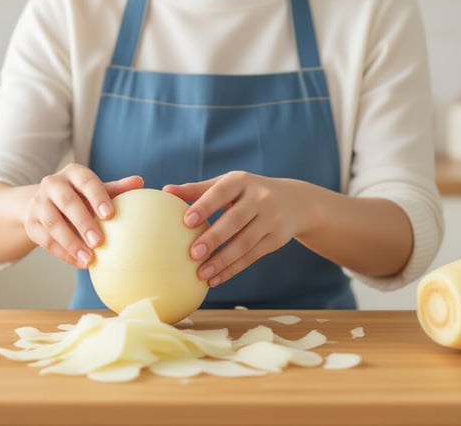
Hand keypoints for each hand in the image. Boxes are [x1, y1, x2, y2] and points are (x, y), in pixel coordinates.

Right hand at [25, 163, 142, 268]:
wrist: (46, 203)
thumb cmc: (81, 196)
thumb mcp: (97, 190)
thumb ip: (117, 189)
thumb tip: (140, 182)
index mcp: (73, 173)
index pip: (86, 181)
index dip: (97, 197)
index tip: (110, 214)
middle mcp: (52, 184)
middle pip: (67, 202)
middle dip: (83, 222)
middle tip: (99, 241)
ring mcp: (39, 203)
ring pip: (53, 223)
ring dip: (71, 242)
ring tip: (89, 258)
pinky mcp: (31, 223)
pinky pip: (45, 240)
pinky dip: (63, 253)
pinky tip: (80, 263)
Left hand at [163, 171, 310, 286]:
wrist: (295, 201)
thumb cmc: (248, 191)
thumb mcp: (228, 184)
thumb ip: (198, 189)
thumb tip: (166, 191)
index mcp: (242, 181)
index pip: (221, 193)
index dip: (205, 206)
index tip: (186, 221)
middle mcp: (260, 198)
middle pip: (235, 220)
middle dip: (214, 238)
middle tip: (192, 253)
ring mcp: (271, 220)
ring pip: (245, 243)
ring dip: (222, 260)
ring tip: (201, 273)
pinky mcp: (276, 239)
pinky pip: (252, 256)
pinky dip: (233, 269)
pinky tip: (214, 279)